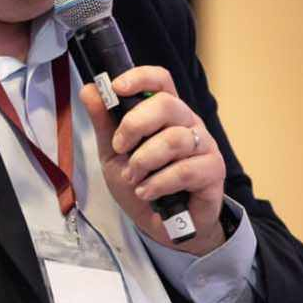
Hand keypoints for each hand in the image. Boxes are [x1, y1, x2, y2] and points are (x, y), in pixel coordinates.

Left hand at [79, 66, 226, 253]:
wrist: (161, 225)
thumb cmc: (141, 184)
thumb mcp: (113, 154)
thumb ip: (104, 123)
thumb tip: (89, 89)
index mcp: (165, 113)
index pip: (161, 80)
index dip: (141, 77)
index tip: (116, 88)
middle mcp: (188, 123)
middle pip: (167, 105)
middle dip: (135, 125)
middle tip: (120, 148)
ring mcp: (204, 145)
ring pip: (174, 139)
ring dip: (144, 161)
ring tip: (133, 179)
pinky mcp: (213, 170)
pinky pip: (186, 169)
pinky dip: (159, 183)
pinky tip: (147, 192)